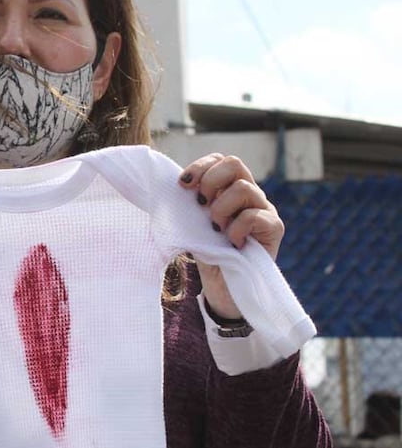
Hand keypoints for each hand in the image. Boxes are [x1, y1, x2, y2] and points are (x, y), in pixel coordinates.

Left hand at [178, 153, 284, 319]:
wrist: (224, 288)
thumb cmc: (208, 252)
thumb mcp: (193, 223)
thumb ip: (191, 202)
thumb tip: (174, 185)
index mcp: (229, 189)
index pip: (220, 160)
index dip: (200, 166)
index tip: (182, 185)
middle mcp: (250, 194)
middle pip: (235, 163)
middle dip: (211, 181)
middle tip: (201, 205)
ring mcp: (265, 209)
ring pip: (243, 188)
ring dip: (221, 208)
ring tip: (216, 228)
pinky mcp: (274, 229)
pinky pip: (255, 216)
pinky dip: (236, 228)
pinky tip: (231, 242)